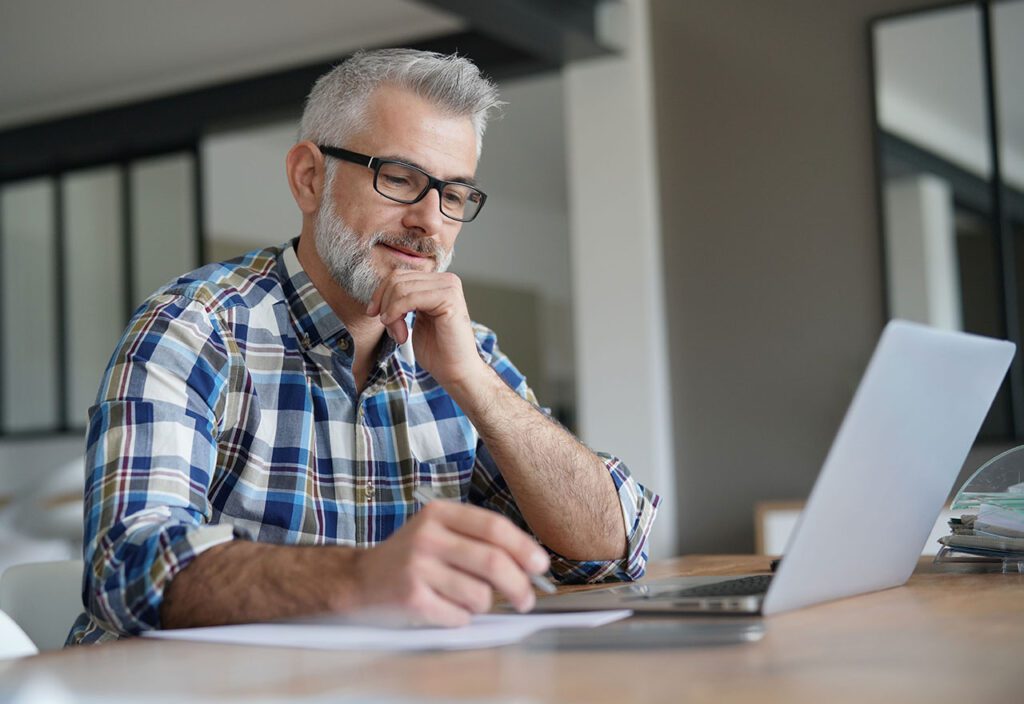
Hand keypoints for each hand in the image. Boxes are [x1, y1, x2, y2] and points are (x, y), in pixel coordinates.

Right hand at [349, 500, 550, 626]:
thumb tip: (530, 563)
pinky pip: (459, 616)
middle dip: (519, 585)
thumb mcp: (439, 531)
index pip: (494, 527)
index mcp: (439, 513)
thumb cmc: (411, 557)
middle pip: (493, 561)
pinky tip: (446, 608)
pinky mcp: (411, 599)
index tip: (541, 566)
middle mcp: (428, 536)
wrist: (359, 580)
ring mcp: (417, 567)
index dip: (524, 547)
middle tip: (526, 599)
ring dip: (485, 605)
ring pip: (480, 594)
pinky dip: (462, 618)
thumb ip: (479, 539)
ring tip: (469, 600)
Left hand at [366, 271, 487, 388]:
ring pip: (401, 288)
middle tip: (388, 328)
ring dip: (391, 313)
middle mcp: (446, 280)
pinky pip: (410, 298)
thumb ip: (403, 301)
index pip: (398, 276)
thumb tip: (380, 292)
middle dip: (384, 304)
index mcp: (437, 282)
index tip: (373, 314)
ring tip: (397, 335)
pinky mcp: (449, 299)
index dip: (380, 294)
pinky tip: (400, 333)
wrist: (455, 371)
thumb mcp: (414, 318)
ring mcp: (449, 287)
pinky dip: (397, 313)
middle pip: (397, 279)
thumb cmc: (436, 350)